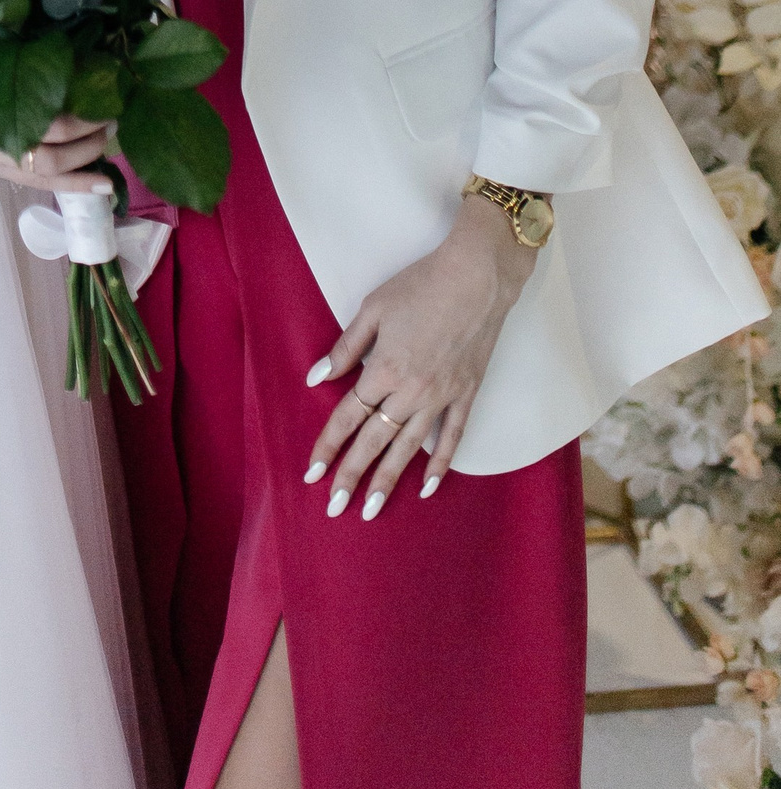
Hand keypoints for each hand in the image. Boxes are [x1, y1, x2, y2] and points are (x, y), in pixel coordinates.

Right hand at [0, 58, 111, 190]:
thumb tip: (41, 8)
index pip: (43, 115)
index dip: (79, 108)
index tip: (105, 87)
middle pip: (52, 147)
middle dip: (90, 134)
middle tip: (115, 113)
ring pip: (48, 172)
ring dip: (87, 161)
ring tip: (112, 144)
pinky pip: (37, 184)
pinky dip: (72, 187)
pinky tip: (101, 186)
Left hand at [302, 194, 537, 520]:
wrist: (476, 278)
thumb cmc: (420, 286)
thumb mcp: (373, 309)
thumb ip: (345, 348)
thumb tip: (317, 377)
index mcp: (383, 369)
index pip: (348, 416)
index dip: (327, 446)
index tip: (312, 473)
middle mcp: (411, 391)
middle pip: (374, 441)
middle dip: (352, 476)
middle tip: (334, 508)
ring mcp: (441, 397)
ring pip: (409, 449)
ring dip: (389, 480)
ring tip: (372, 510)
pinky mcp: (466, 395)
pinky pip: (451, 438)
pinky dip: (439, 465)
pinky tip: (427, 489)